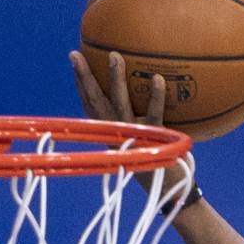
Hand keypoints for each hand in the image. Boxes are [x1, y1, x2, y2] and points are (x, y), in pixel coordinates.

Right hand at [71, 49, 189, 202]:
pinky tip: (158, 78)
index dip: (80, 82)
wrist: (169, 190)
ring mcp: (132, 135)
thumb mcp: (143, 138)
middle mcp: (116, 132)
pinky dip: (156, 96)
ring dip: (115, 79)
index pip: (90, 104)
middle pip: (94, 100)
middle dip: (84, 77)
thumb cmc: (158, 160)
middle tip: (76, 53)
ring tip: (115, 55)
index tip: (74, 59)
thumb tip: (150, 89)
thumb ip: (139, 120)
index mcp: (110, 131)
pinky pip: (154, 114)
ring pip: (119, 103)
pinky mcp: (153, 138)